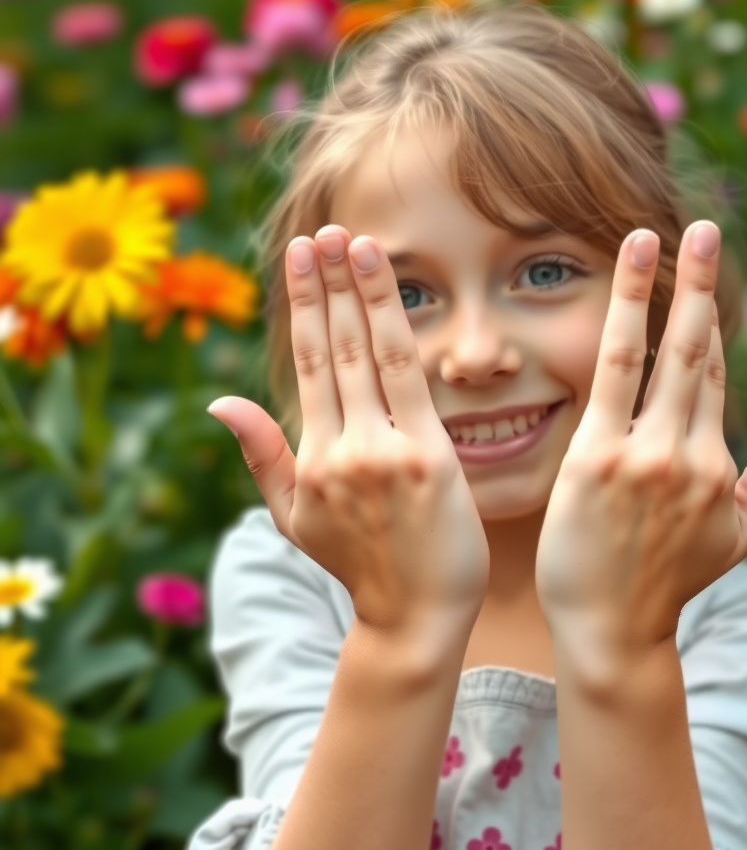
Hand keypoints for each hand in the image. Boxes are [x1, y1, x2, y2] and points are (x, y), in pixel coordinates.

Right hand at [207, 227, 488, 643]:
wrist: (414, 618)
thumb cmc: (362, 565)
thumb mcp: (295, 518)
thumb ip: (261, 456)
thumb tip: (219, 402)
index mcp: (309, 461)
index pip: (305, 367)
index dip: (302, 308)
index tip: (299, 258)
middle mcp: (339, 449)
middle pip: (329, 350)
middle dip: (324, 286)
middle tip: (318, 232)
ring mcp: (380, 451)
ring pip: (361, 353)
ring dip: (355, 290)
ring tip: (350, 239)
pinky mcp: (424, 456)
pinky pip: (405, 375)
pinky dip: (391, 321)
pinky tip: (385, 279)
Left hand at [535, 222, 746, 662]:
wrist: (614, 633)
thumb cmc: (666, 583)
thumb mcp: (735, 538)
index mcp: (716, 464)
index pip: (714, 380)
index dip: (710, 326)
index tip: (702, 285)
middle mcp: (686, 450)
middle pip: (697, 353)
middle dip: (701, 287)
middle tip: (703, 228)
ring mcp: (643, 452)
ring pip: (658, 354)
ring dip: (662, 288)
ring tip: (658, 234)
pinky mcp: (597, 458)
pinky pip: (610, 376)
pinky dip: (619, 321)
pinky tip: (622, 279)